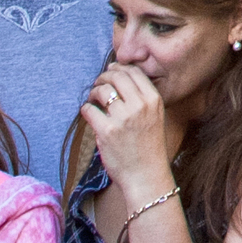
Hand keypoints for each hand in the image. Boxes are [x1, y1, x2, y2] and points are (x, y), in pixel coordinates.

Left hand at [79, 62, 172, 192]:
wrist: (145, 175)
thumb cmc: (149, 146)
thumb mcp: (155, 116)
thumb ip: (143, 98)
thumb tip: (121, 77)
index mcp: (153, 99)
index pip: (134, 72)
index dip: (119, 68)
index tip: (111, 70)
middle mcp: (139, 105)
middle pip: (117, 76)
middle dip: (104, 76)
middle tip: (98, 83)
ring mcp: (122, 118)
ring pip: (103, 90)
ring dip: (94, 91)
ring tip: (93, 98)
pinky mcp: (106, 132)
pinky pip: (89, 110)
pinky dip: (86, 108)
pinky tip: (88, 113)